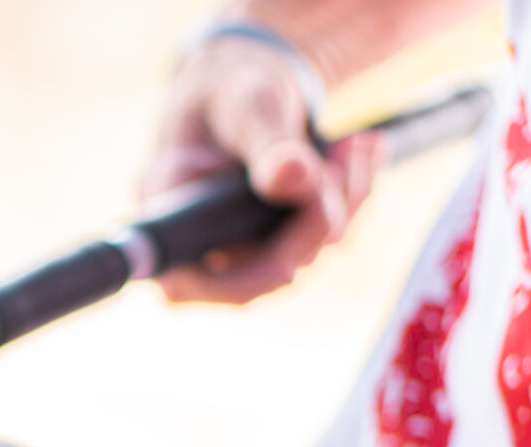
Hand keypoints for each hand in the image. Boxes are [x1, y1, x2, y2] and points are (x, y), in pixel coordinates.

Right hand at [143, 36, 382, 303]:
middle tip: (345, 160)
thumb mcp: (246, 103)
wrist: (245, 82)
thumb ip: (266, 141)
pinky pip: (330, 235)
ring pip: (308, 254)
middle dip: (318, 220)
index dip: (238, 280)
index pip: (185, 280)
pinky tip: (362, 149)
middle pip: (264, 270)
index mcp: (168, 212)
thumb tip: (295, 177)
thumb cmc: (230, 89)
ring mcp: (244, 248)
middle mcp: (200, 242)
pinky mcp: (281, 241)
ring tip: (355, 142)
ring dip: (347, 199)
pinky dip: (356, 193)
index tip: (288, 261)